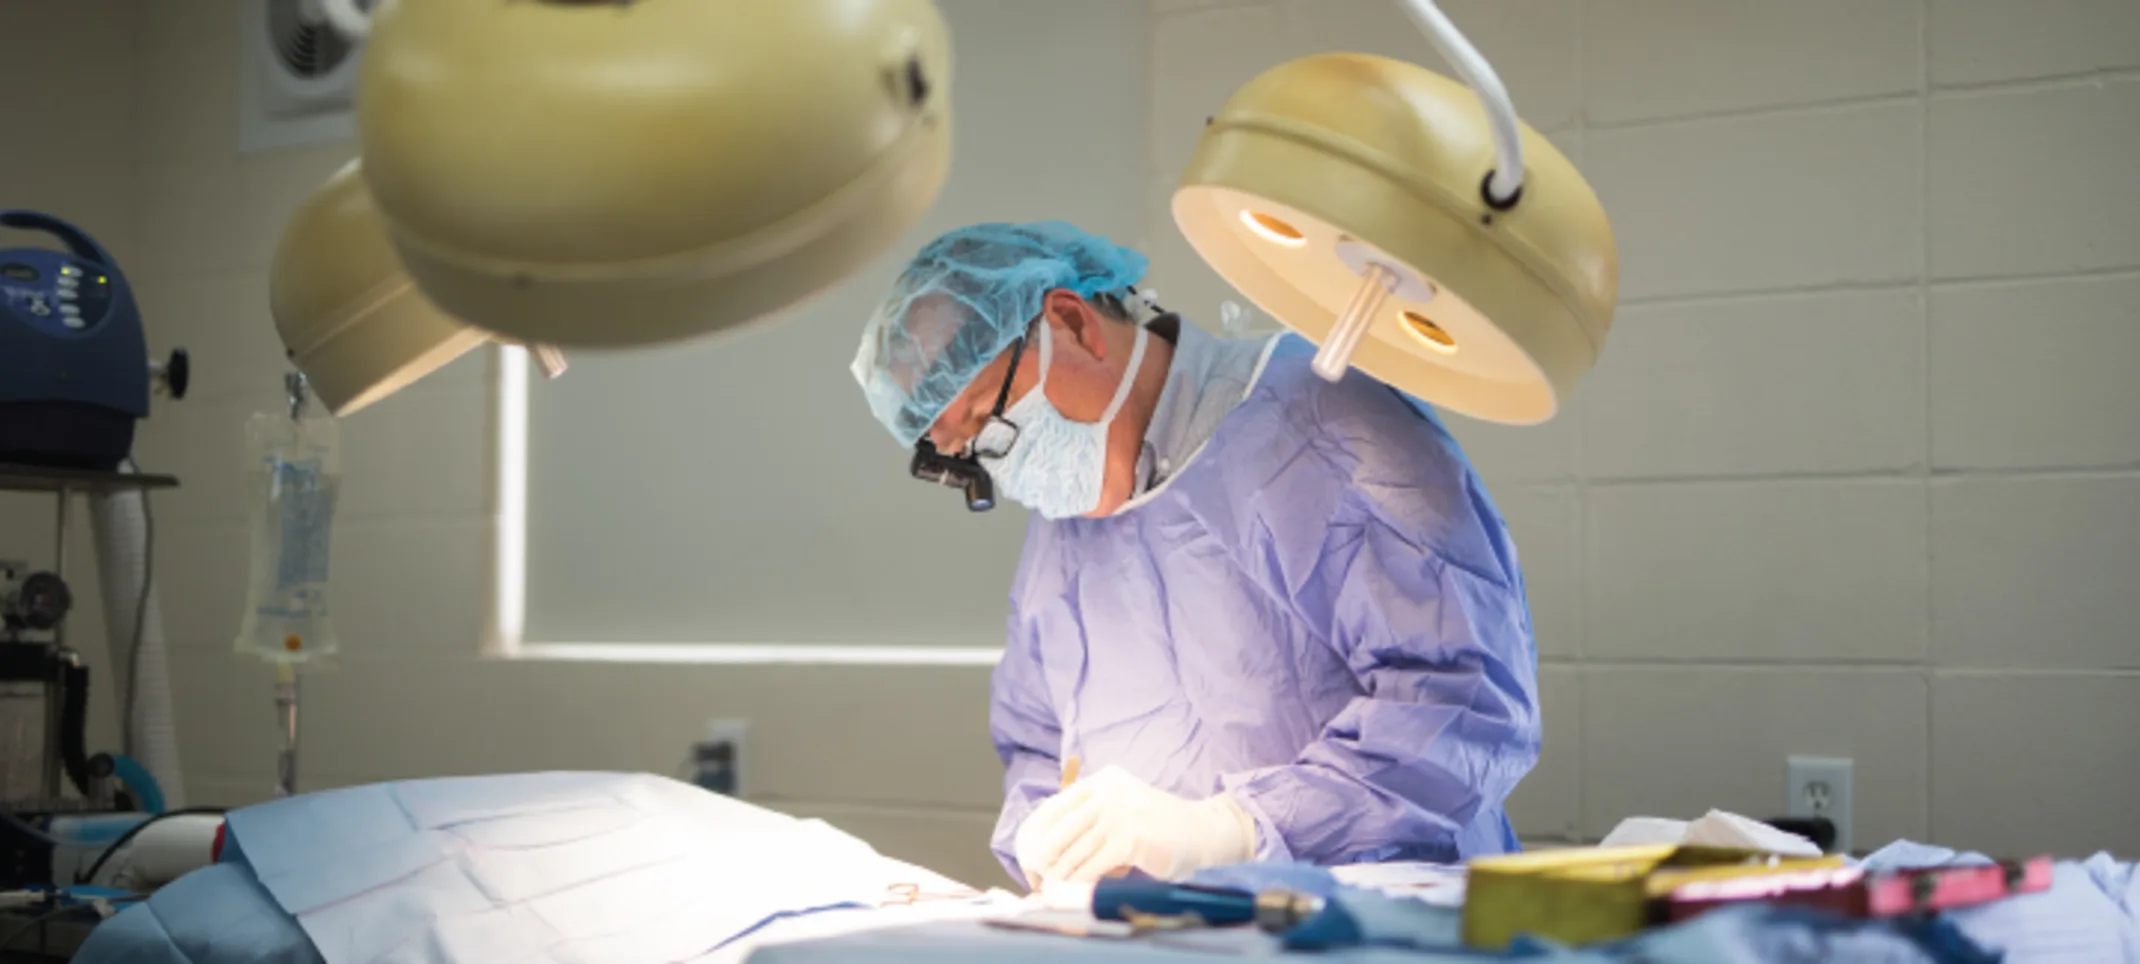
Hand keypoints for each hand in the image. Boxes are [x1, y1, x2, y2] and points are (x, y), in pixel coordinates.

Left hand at [1013, 765, 1255, 886]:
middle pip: (1058, 829)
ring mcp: (1121, 813)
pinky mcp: (1132, 838)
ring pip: (1074, 850)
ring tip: (1053, 887)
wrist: (1201, 831)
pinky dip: (1079, 880)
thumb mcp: (1119, 807)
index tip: (1032, 859)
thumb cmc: (1156, 826)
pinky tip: (1075, 890)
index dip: (1037, 836)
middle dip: (1045, 858)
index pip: (1054, 807)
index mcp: (1102, 781)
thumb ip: (1089, 816)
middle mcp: (1108, 792)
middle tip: (1040, 877)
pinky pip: (1093, 864)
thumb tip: (1046, 845)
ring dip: (1061, 874)